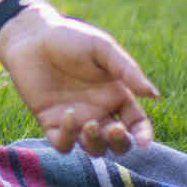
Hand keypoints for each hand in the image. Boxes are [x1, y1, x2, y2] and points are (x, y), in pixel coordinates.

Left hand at [0, 6, 159, 155]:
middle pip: (117, 143)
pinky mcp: (50, 123)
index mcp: (116, 95)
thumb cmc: (70, 38)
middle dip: (119, 144)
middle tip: (114, 130)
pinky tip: (70, 116)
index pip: (136, 123)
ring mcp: (75, 120)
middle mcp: (98, 111)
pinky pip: (63, 144)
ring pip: (93, 149)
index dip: (143, 135)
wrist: (31, 36)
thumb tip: (154, 95)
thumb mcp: (102, 49)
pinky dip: (69, 138)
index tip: (143, 141)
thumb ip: (127, 70)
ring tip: (91, 125)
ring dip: (96, 144)